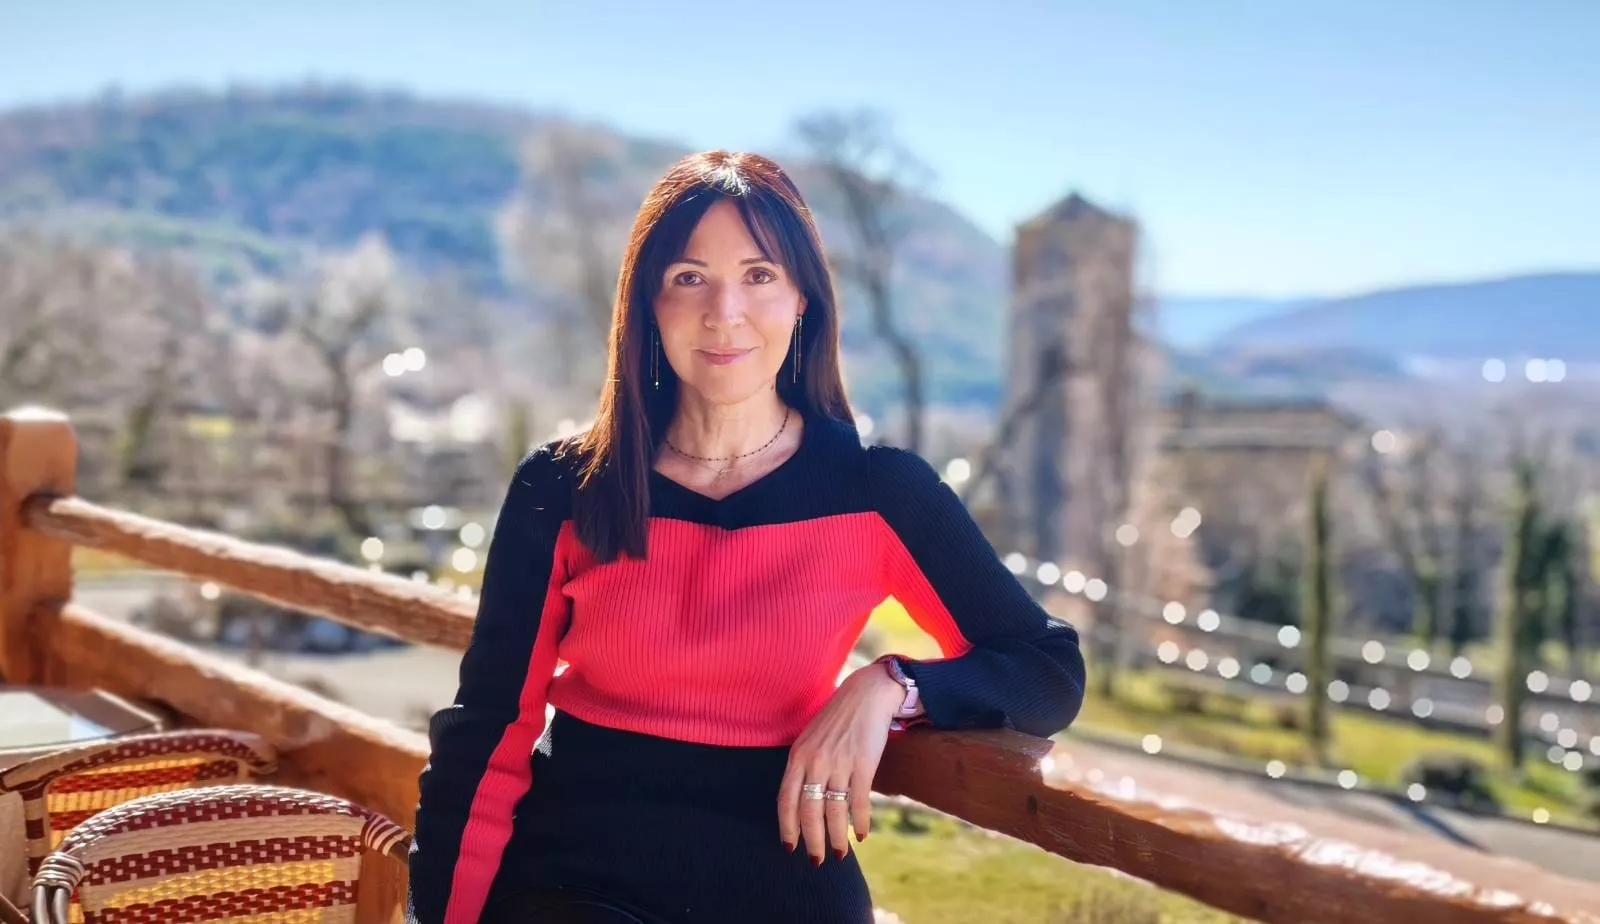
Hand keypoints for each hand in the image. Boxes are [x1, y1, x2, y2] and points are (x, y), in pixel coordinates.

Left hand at [777, 662, 904, 864]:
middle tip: (816, 860)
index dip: (787, 827)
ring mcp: (840, 763)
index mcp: (798, 756)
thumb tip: (799, 801)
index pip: (786, 799)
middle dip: (812, 840)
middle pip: (809, 811)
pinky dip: (860, 822)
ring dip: (837, 838)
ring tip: (839, 854)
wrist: (867, 694)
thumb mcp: (810, 738)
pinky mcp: (864, 764)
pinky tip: (862, 834)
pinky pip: (859, 802)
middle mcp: (816, 761)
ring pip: (834, 812)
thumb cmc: (837, 718)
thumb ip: (803, 766)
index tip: (790, 847)